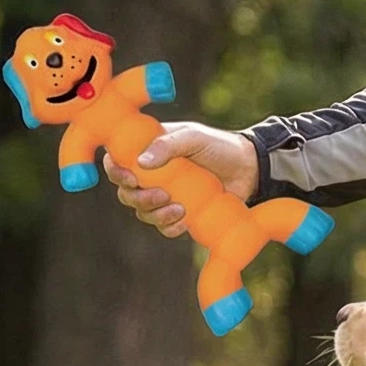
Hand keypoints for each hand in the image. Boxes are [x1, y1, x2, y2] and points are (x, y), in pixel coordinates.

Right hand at [104, 123, 259, 235]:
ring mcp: (165, 195)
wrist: (249, 170)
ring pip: (143, 212)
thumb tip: (141, 163)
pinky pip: (163, 227)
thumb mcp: (194, 138)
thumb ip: (168, 145)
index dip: (116, 171)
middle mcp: (153, 174)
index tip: (130, 178)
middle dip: (138, 198)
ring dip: (155, 214)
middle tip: (162, 195)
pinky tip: (184, 221)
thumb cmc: (220, 147)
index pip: (118, 161)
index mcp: (149, 150)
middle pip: (126, 192)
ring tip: (179, 209)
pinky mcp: (180, 213)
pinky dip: (169, 227)